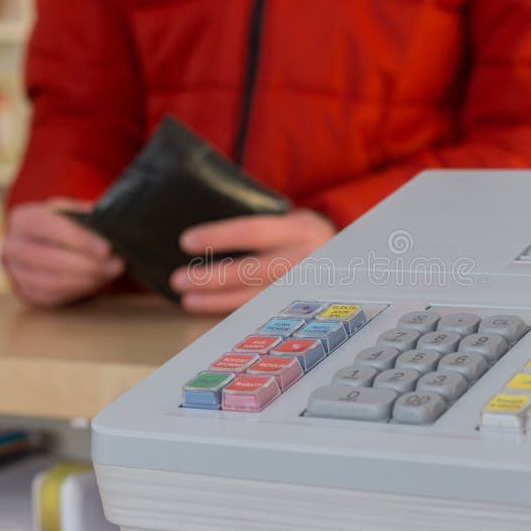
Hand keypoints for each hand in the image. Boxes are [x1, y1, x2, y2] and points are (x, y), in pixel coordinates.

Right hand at [2, 198, 124, 306]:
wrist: (49, 243)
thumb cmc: (68, 225)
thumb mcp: (75, 214)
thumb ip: (89, 219)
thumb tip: (112, 229)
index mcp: (24, 219)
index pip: (47, 227)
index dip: (78, 239)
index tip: (107, 249)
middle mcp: (12, 246)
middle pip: (48, 259)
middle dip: (87, 265)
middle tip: (117, 265)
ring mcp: (16, 272)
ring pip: (50, 282)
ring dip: (86, 280)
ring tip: (111, 274)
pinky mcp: (27, 292)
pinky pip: (53, 296)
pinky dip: (79, 291)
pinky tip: (98, 282)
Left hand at [170, 209, 335, 313]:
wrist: (351, 259)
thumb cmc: (304, 235)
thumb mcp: (291, 219)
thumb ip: (262, 223)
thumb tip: (208, 233)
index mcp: (297, 229)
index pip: (252, 231)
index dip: (218, 237)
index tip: (186, 241)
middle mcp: (302, 260)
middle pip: (250, 271)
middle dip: (211, 278)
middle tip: (178, 279)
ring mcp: (301, 288)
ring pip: (253, 298)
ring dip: (216, 301)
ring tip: (187, 299)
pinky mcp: (297, 306)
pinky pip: (259, 311)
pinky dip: (231, 311)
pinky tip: (209, 308)